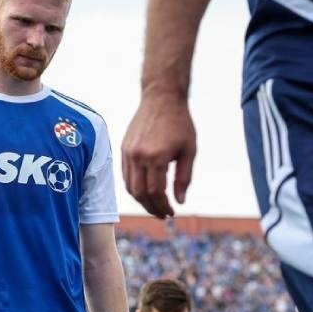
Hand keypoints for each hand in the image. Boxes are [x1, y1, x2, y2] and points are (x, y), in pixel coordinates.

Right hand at [121, 92, 196, 218]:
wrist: (161, 97)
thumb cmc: (180, 123)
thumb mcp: (189, 150)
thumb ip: (184, 178)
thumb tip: (180, 201)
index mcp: (156, 157)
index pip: (156, 192)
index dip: (164, 206)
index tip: (172, 212)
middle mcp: (138, 156)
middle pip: (140, 193)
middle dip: (152, 208)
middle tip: (163, 214)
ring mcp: (128, 152)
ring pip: (130, 186)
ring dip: (142, 200)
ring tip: (154, 206)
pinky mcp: (123, 149)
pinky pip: (126, 175)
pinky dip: (134, 187)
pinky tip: (145, 191)